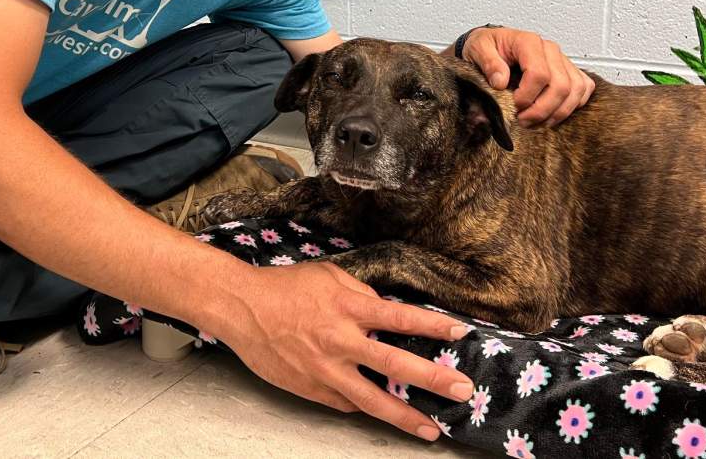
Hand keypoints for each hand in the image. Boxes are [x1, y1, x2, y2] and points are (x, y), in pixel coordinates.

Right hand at [211, 262, 473, 440]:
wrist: (242, 308)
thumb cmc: (285, 287)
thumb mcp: (329, 276)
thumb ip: (361, 293)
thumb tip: (386, 311)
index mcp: (347, 307)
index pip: (400, 317)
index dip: (433, 325)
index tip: (461, 332)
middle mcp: (340, 341)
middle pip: (395, 365)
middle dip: (433, 378)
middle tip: (463, 389)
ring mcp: (326, 370)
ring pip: (373, 400)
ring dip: (406, 416)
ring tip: (431, 429)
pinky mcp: (312, 390)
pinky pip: (346, 402)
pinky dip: (365, 406)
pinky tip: (384, 413)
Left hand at [461, 26, 593, 126]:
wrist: (493, 44)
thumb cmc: (487, 46)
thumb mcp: (477, 49)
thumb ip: (488, 63)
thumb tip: (500, 81)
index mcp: (528, 42)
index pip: (539, 74)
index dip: (527, 97)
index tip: (513, 106)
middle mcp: (550, 49)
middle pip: (561, 86)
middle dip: (542, 110)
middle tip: (523, 121)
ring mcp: (562, 59)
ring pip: (575, 90)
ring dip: (557, 112)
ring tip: (536, 122)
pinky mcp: (570, 69)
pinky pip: (584, 88)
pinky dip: (573, 105)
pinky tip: (553, 113)